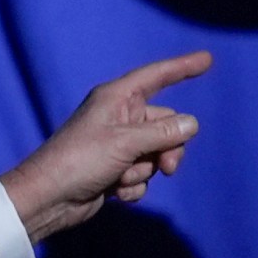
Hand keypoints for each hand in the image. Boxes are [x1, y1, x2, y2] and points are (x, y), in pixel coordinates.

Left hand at [0, 51, 210, 242]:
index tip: (208, 59)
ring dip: (145, 170)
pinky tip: (116, 192)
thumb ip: (162, 133)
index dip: (183, 67)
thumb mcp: (125, 143)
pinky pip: (142, 174)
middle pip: (165, 125)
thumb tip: (191, 124)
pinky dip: (134, 185)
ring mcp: (118, 145)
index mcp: (117, 98)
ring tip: (123, 178)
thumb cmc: (80, 160)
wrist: (49, 199)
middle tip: (167, 167)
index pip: (157, 76)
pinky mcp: (115, 170)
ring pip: (156, 153)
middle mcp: (119, 117)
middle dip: (168, 148)